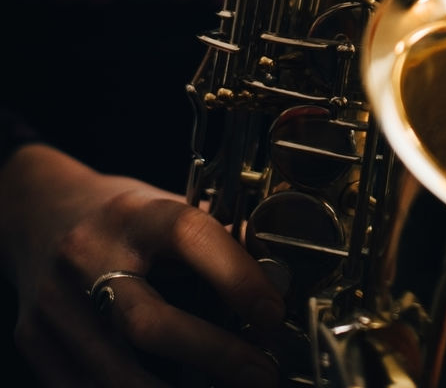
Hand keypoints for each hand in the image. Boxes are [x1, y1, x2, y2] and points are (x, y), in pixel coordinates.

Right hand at [0, 145, 282, 386]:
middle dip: (214, 355)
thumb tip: (276, 277)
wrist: (38, 213)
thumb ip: (211, 241)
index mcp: (132, 213)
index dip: (237, 277)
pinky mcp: (35, 342)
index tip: (273, 313)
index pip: (189, 235)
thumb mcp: (162, 208)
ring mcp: (55, 305)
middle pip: (148, 322)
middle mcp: (87, 255)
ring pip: (116, 373)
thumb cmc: (118, 216)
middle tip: (261, 371)